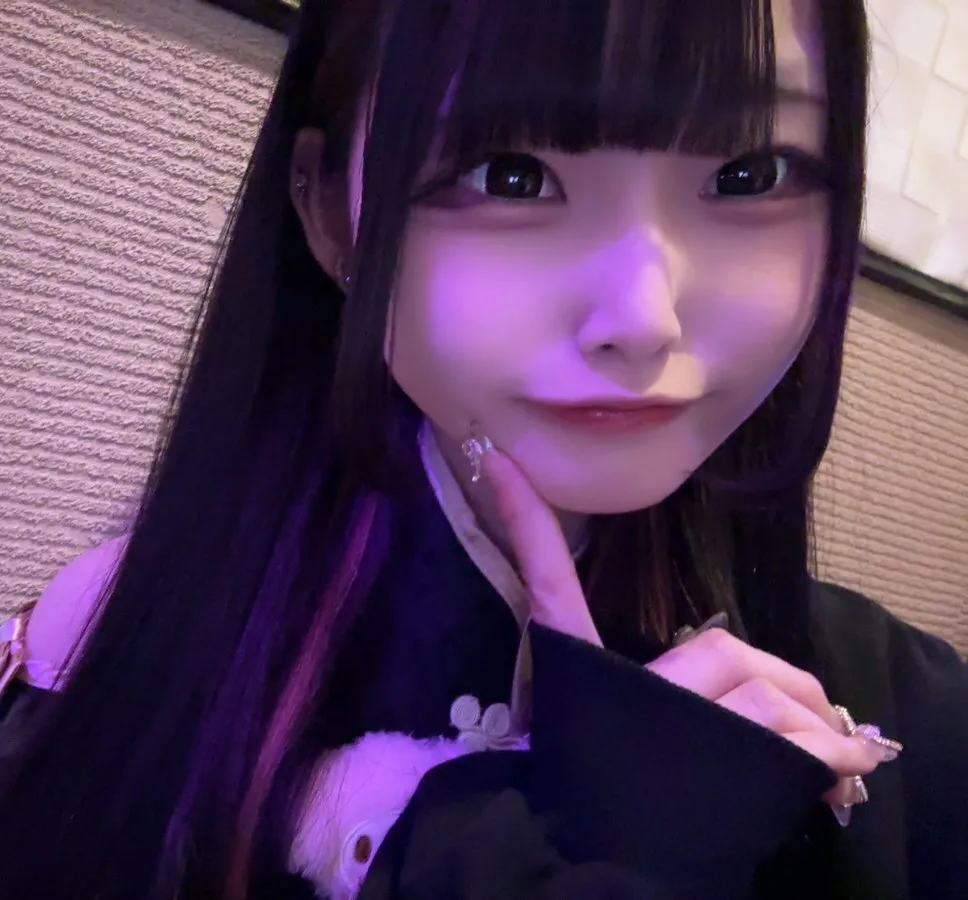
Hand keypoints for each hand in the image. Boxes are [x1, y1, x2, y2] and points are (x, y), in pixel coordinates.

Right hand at [478, 440, 885, 805]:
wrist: (600, 880)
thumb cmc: (595, 799)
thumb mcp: (601, 733)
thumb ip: (653, 695)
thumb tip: (706, 667)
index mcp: (580, 676)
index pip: (546, 583)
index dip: (523, 522)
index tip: (497, 461)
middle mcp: (622, 693)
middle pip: (719, 649)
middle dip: (776, 683)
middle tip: (812, 713)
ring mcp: (670, 732)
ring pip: (768, 695)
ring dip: (814, 727)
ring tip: (835, 759)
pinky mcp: (719, 775)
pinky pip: (798, 745)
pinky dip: (833, 761)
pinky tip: (839, 780)